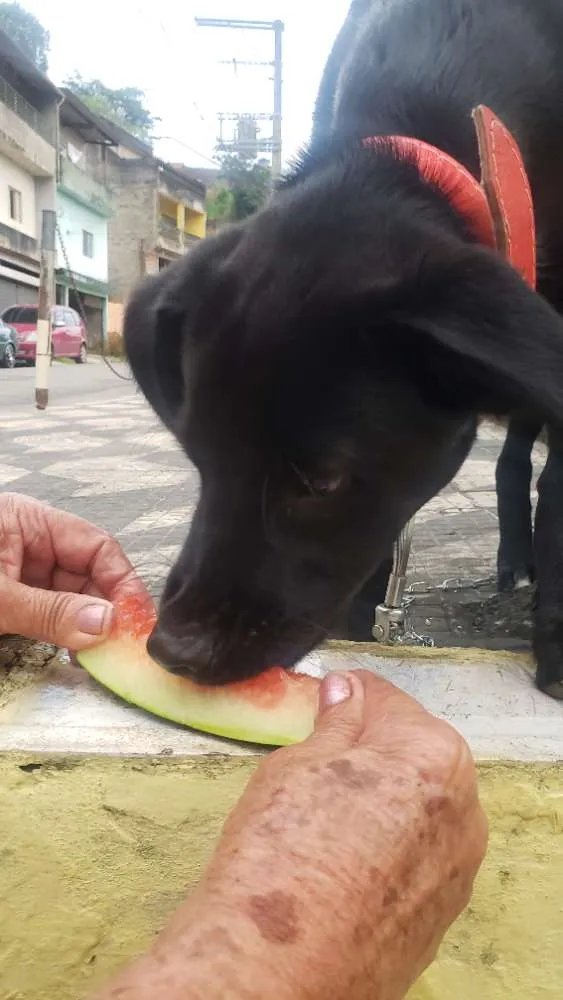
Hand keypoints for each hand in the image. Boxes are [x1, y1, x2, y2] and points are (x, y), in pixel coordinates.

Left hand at [0, 492, 149, 649]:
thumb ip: (48, 611)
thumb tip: (102, 624)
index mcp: (29, 522)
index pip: (96, 546)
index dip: (122, 582)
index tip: (137, 618)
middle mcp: (30, 544)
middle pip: (90, 574)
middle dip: (109, 610)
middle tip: (125, 644)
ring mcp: (22, 573)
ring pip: (73, 598)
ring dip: (91, 627)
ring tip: (108, 654)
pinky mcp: (13, 601)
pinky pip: (52, 615)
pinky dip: (68, 634)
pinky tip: (83, 653)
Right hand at [95, 671, 486, 999]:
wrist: (276, 972)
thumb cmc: (281, 855)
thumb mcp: (297, 764)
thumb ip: (335, 721)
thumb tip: (346, 692)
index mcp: (434, 755)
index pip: (388, 699)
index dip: (347, 694)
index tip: (324, 697)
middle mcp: (464, 809)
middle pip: (413, 753)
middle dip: (369, 750)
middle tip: (313, 764)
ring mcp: (458, 866)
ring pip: (418, 806)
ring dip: (380, 798)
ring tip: (320, 819)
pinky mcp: (441, 912)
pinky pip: (418, 854)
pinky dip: (387, 845)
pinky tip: (340, 860)